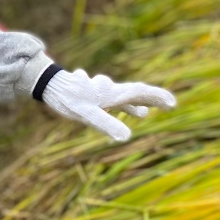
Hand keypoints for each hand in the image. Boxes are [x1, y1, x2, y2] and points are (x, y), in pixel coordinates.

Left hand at [42, 69, 174, 142]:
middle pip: (133, 93)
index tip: (172, 103)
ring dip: (132, 103)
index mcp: (112, 94)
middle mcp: (107, 90)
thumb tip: (126, 136)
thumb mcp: (88, 115)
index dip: (157, 98)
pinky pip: (104, 96)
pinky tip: (107, 103)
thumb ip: (107, 124)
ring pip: (119, 96)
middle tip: (167, 105)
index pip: (140, 93)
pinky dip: (112, 101)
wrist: (47, 82)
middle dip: (150, 100)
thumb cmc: (68, 99)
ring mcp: (97, 90)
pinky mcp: (86, 91)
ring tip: (140, 113)